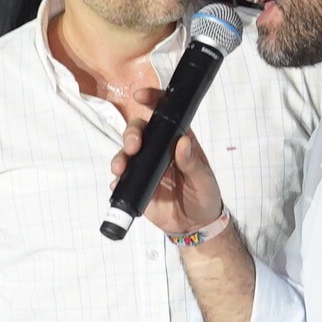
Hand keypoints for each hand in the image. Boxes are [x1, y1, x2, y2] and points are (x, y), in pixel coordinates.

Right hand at [105, 81, 227, 239]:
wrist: (194, 225)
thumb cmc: (204, 196)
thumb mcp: (204, 180)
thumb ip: (193, 163)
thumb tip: (183, 143)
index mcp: (178, 141)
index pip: (165, 115)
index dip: (153, 101)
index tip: (141, 96)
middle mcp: (158, 149)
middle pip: (139, 131)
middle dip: (131, 134)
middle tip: (133, 146)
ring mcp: (145, 167)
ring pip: (126, 153)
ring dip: (120, 157)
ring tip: (120, 167)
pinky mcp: (137, 185)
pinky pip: (122, 179)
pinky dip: (117, 180)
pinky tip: (118, 184)